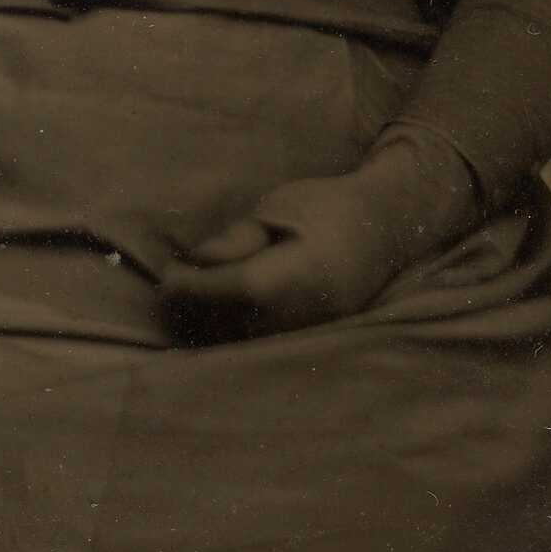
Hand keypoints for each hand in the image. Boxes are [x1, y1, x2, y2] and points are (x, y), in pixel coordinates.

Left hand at [161, 131, 480, 341]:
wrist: (385, 225)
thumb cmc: (325, 206)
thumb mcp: (276, 207)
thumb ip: (237, 239)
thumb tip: (196, 264)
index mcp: (298, 274)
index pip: (233, 289)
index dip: (192, 286)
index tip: (165, 275)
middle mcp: (307, 312)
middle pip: (233, 323)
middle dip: (194, 307)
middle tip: (172, 286)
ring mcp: (314, 332)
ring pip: (245, 342)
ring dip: (210, 324)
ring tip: (191, 298)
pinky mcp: (313, 341)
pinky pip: (263, 345)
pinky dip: (234, 333)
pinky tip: (219, 312)